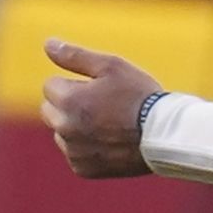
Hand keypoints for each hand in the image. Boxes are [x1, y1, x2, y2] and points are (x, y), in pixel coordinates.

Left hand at [40, 38, 163, 178]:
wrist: (165, 136)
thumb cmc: (140, 96)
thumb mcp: (111, 67)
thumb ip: (75, 55)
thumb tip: (47, 43)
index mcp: (68, 100)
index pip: (51, 86)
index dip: (76, 85)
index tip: (100, 90)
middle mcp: (65, 128)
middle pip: (49, 110)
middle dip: (69, 105)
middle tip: (102, 107)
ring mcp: (73, 151)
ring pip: (61, 133)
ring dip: (76, 127)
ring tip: (108, 126)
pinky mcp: (82, 169)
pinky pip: (74, 154)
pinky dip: (86, 148)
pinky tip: (109, 143)